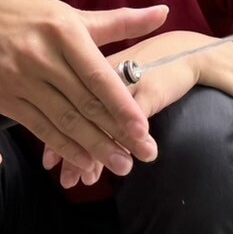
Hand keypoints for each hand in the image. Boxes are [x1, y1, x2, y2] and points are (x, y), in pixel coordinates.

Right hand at [0, 0, 167, 179]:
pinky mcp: (3, 98)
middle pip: (84, 104)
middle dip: (116, 133)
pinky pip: (39, 128)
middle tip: (143, 155)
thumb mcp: (76, 15)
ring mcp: (19, 79)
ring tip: (121, 164)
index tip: (143, 129)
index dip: (121, 106)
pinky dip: (64, 147)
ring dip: (94, 147)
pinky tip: (85, 161)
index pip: (98, 76)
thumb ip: (121, 22)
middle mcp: (40, 56)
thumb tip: (163, 14)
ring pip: (63, 121)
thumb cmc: (36, 15)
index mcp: (64, 32)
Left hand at [41, 30, 216, 187]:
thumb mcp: (116, 83)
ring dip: (95, 157)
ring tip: (89, 181)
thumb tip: (68, 134)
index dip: (53, 136)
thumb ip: (93, 102)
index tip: (49, 164)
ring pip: (101, 126)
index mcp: (85, 67)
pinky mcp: (145, 93)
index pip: (62, 106)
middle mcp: (99, 76)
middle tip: (67, 181)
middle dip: (70, 155)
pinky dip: (126, 146)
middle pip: (77, 119)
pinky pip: (129, 125)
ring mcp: (122, 85)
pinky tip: (121, 162)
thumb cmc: (144, 68)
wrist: (184, 52)